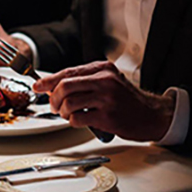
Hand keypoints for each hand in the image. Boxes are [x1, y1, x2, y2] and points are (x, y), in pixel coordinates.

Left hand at [32, 61, 174, 141]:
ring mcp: (106, 98)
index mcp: (102, 69)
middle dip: (53, 98)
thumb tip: (53, 87)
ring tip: (68, 114)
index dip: (49, 80)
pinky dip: (73, 121)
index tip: (38, 86)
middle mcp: (105, 80)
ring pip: (69, 102)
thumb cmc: (127, 101)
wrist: (153, 115)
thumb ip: (84, 82)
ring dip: (63, 112)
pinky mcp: (107, 116)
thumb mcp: (108, 82)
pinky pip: (78, 118)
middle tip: (55, 106)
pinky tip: (79, 121)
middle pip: (64, 86)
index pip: (68, 72)